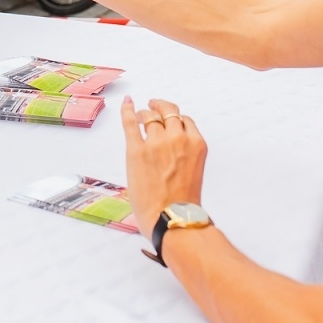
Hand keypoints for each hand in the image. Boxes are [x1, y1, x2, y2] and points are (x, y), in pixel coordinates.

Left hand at [121, 97, 207, 240]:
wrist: (172, 219)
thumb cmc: (184, 204)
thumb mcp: (194, 172)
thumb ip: (185, 155)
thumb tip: (172, 150)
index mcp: (196, 145)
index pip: (186, 120)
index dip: (176, 119)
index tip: (170, 119)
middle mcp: (178, 139)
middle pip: (169, 112)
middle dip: (161, 107)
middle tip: (154, 106)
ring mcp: (156, 143)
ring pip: (150, 116)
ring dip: (145, 114)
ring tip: (141, 114)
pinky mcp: (136, 150)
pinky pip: (130, 122)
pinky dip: (128, 110)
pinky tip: (126, 103)